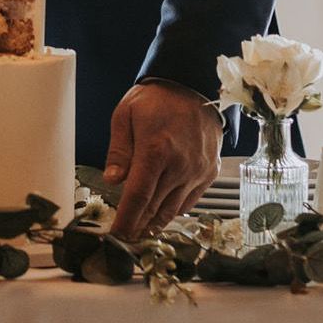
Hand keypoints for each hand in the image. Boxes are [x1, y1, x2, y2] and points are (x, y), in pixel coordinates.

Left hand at [104, 81, 224, 239]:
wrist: (194, 86)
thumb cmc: (156, 99)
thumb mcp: (126, 115)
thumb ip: (119, 151)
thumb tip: (112, 180)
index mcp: (156, 150)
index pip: (138, 197)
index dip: (126, 220)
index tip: (116, 234)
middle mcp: (180, 165)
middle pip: (155, 208)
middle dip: (138, 226)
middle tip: (125, 237)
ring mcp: (198, 170)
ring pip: (173, 209)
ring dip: (155, 222)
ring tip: (141, 230)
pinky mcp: (210, 172)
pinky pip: (190, 201)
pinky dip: (174, 209)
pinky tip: (162, 211)